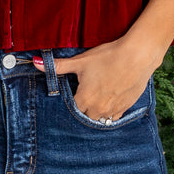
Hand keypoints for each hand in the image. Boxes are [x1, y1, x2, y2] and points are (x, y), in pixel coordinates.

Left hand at [35, 38, 154, 121]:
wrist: (138, 56)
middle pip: (84, 115)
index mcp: (84, 99)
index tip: (74, 94)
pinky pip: (113, 117)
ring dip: (96, 111)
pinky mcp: (125, 107)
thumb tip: (35, 62)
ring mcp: (112, 110)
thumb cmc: (108, 56)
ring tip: (98, 97)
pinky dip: (110, 112)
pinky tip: (110, 99)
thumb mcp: (81, 61)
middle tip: (86, 94)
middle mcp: (97, 109)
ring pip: (99, 118)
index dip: (72, 101)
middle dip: (83, 107)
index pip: (71, 109)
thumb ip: (58, 66)